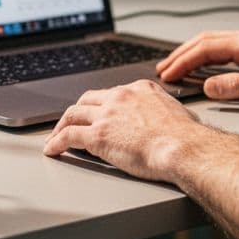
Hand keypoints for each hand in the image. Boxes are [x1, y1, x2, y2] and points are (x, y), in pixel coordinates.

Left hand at [43, 79, 213, 181]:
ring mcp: (106, 115)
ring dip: (61, 125)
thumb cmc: (186, 136)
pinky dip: (56, 142)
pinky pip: (68, 136)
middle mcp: (120, 97)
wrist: (183, 147)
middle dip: (77, 110)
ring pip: (73, 114)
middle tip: (72, 121)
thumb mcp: (175, 111)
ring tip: (55, 135)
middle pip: (88, 99)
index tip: (97, 112)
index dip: (101, 104)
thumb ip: (162, 111)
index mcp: (139, 89)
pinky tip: (52, 149)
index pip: (112, 93)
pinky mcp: (97, 135)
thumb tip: (166, 121)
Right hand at [156, 30, 238, 105]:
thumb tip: (208, 87)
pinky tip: (206, 66)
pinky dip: (208, 55)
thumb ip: (237, 87)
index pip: (205, 49)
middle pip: (205, 40)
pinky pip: (225, 47)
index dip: (183, 61)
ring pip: (215, 42)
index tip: (167, 73)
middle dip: (181, 54)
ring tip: (178, 66)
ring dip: (193, 53)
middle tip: (163, 69)